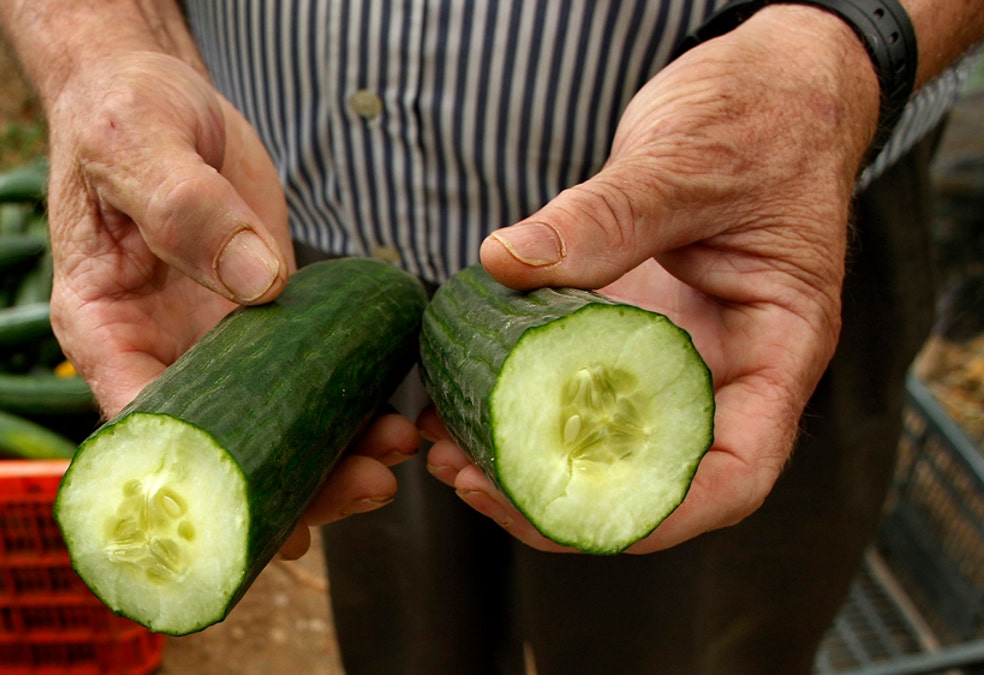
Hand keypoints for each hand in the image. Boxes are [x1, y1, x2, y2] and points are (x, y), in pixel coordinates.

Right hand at [40, 49, 419, 559]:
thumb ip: (185, 207)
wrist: (157, 94)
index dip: (199, 480)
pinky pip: (295, 378)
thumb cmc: (124, 113)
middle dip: (286, 480)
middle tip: (365, 486)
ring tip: (392, 460)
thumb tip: (258, 283)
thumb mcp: (139, 144)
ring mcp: (207, 343)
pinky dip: (336, 404)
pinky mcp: (256, 321)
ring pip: (262, 425)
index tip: (263, 506)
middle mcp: (153, 351)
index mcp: (102, 325)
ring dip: (324, 454)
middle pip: (214, 448)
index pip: (141, 427)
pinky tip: (384, 417)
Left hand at [429, 6, 879, 552]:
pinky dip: (515, 396)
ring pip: (600, 436)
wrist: (762, 86)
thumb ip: (609, 217)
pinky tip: (454, 392)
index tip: (568, 511)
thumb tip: (506, 262)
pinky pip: (568, 377)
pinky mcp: (621, 326)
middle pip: (651, 473)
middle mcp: (722, 367)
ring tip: (444, 449)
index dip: (659, 513)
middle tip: (470, 478)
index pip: (734, 471)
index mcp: (775, 349)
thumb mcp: (689, 163)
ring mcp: (667, 351)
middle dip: (560, 497)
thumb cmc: (760, 120)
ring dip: (523, 457)